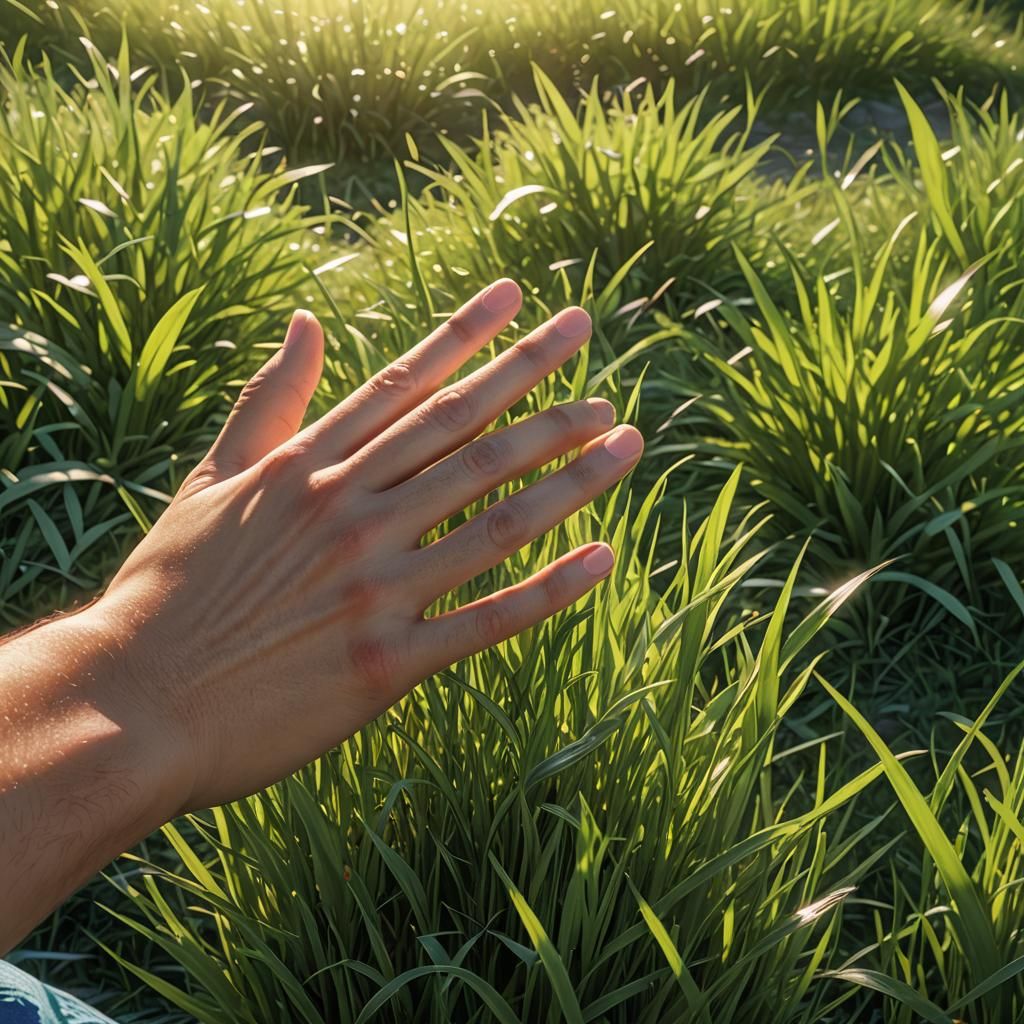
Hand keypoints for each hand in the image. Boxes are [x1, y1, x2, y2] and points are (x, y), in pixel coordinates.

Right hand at [96, 280, 643, 812]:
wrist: (135, 701)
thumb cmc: (170, 588)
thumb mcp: (210, 480)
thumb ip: (268, 400)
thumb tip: (308, 321)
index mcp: (308, 469)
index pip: (406, 386)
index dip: (470, 337)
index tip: (523, 298)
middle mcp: (351, 515)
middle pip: (466, 435)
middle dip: (539, 384)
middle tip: (593, 343)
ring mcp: (374, 589)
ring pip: (494, 517)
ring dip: (568, 475)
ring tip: (624, 440)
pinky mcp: (387, 664)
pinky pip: (487, 618)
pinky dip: (550, 589)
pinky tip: (602, 556)